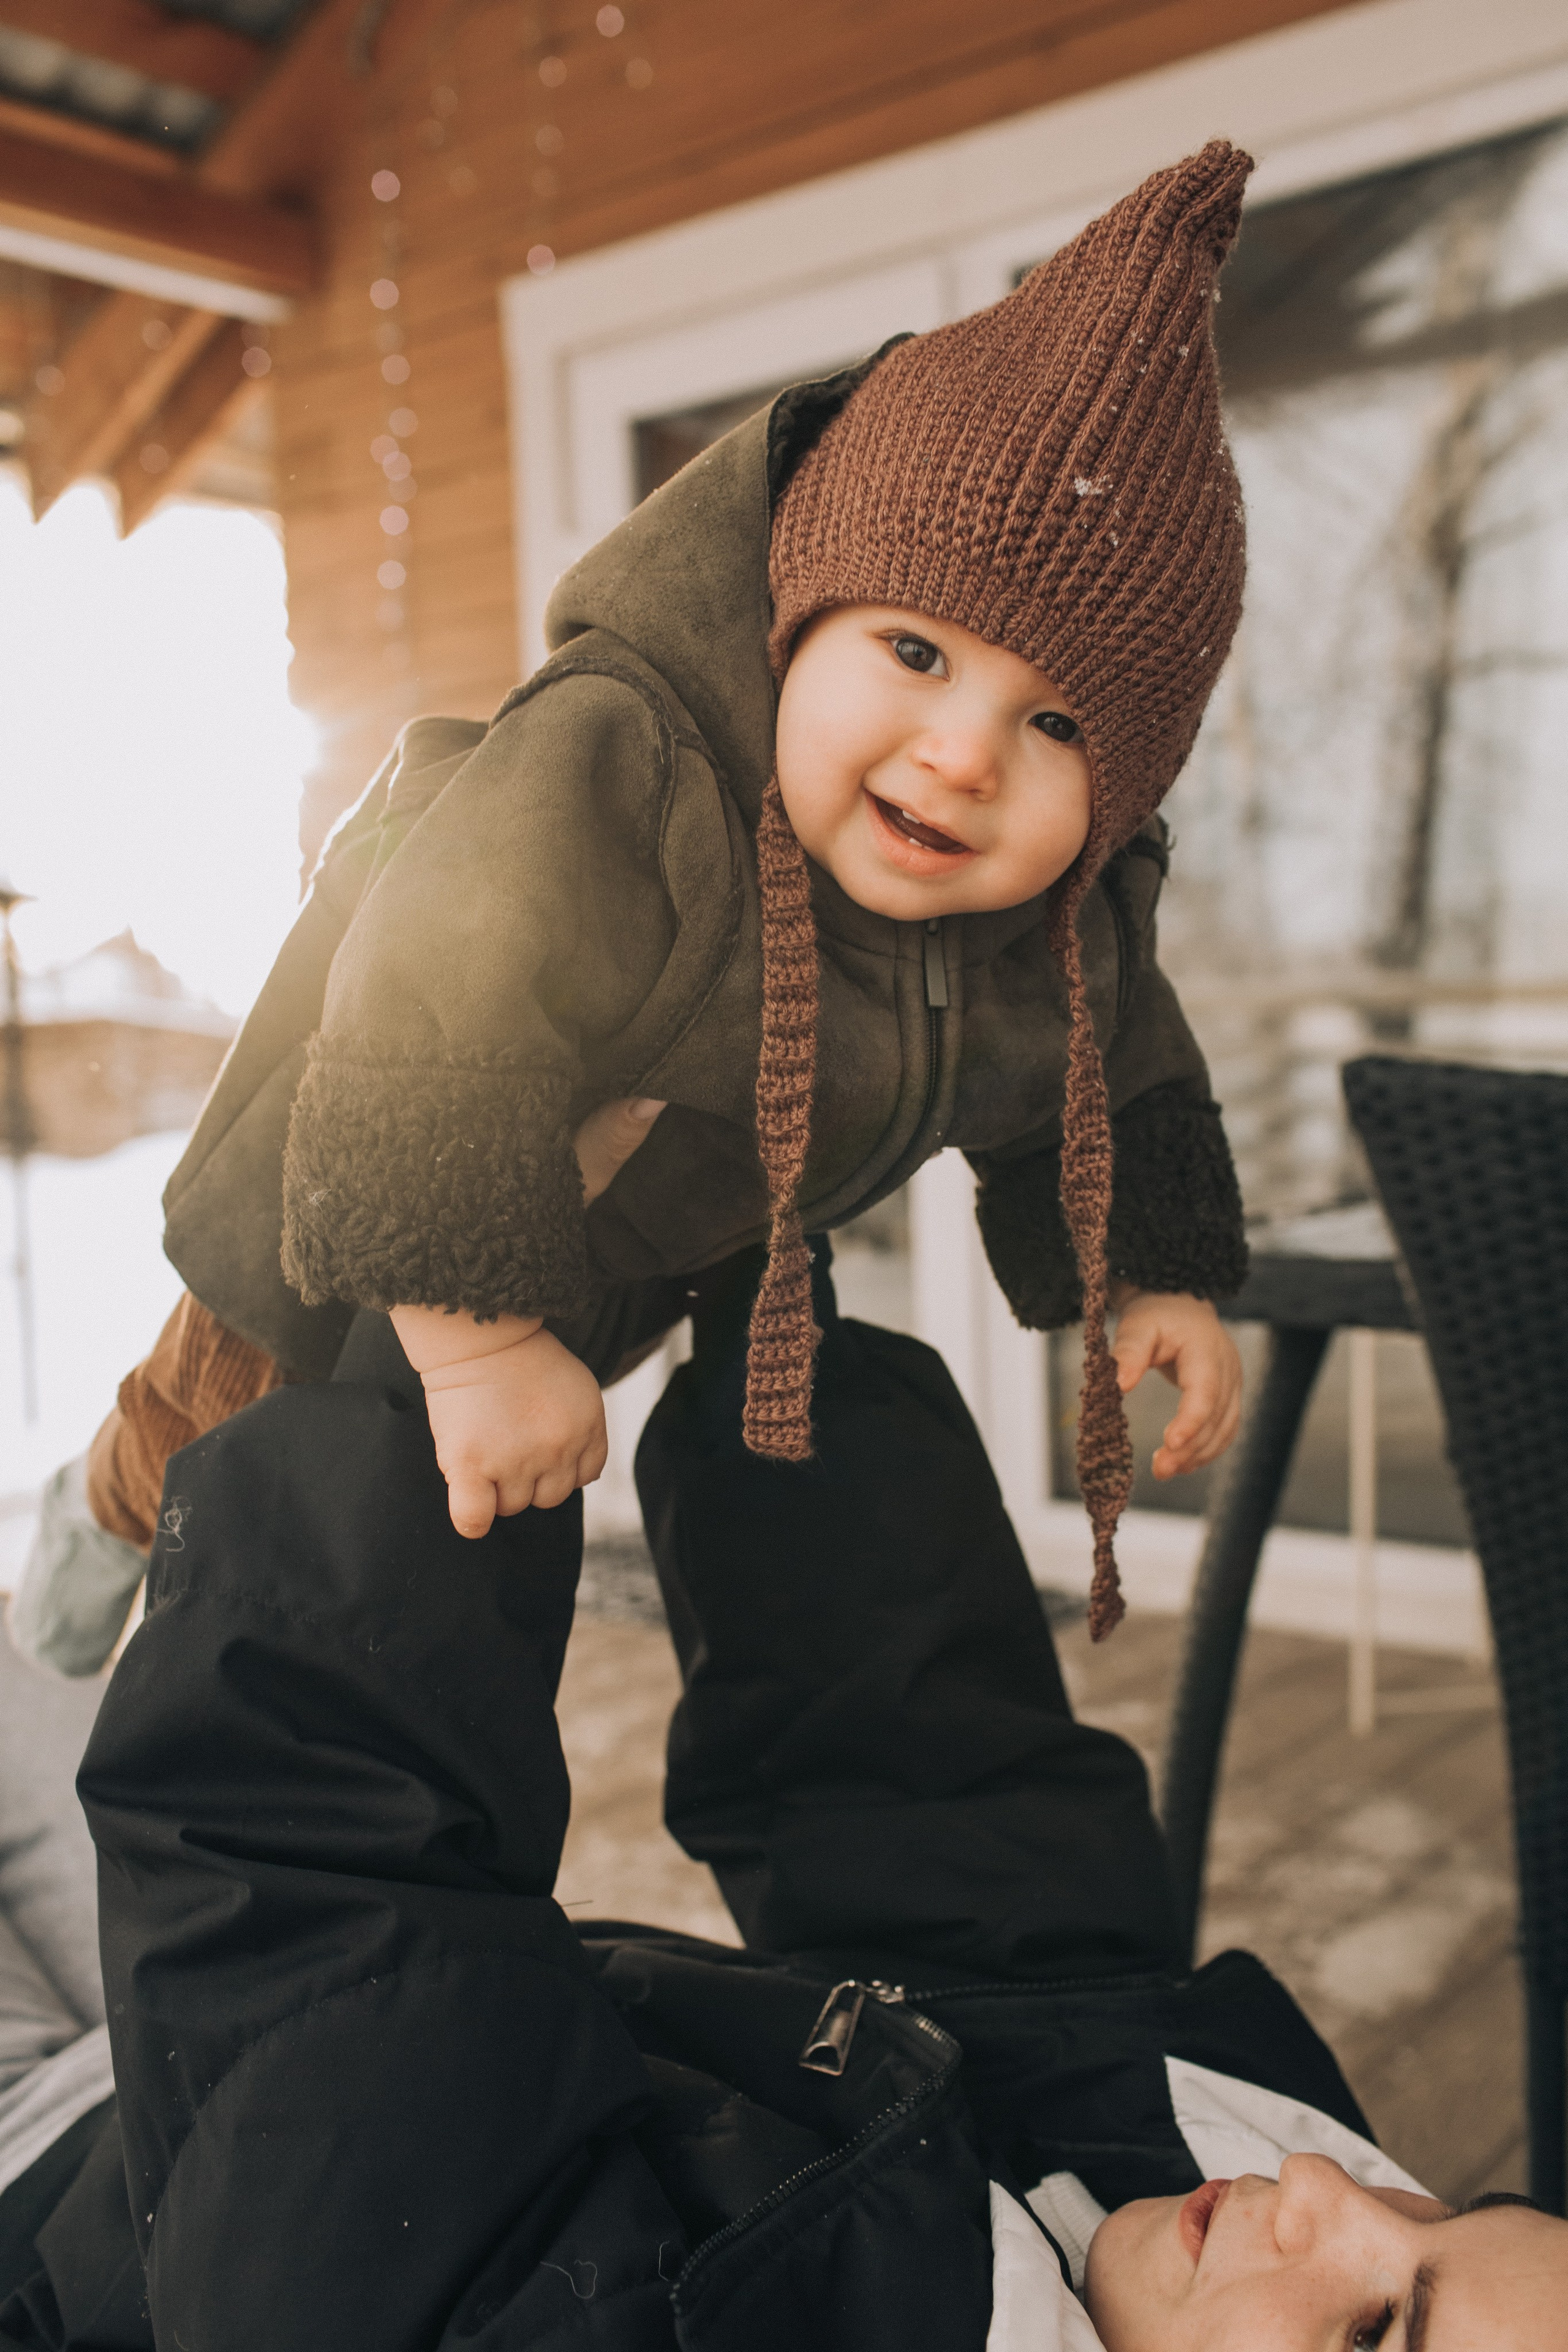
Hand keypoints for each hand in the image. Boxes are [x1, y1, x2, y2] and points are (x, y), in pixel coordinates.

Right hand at [387, 1095, 663, 1536]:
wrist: (450, 1306)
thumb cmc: (509, 1277)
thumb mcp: (573, 1244)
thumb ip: (613, 1180)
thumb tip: (651, 1110)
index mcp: (588, 1413)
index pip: (585, 1468)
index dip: (560, 1446)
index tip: (531, 1409)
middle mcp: (559, 1440)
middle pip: (550, 1491)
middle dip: (528, 1462)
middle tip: (502, 1416)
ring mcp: (515, 1457)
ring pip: (517, 1501)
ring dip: (499, 1478)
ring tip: (482, 1428)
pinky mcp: (465, 1463)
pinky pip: (473, 1515)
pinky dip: (471, 1512)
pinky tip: (468, 1495)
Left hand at [1109, 1289, 1241, 1479]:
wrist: (1180, 1307)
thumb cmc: (1157, 1316)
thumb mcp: (1137, 1326)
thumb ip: (1129, 1353)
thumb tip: (1119, 1386)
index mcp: (1206, 1349)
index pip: (1205, 1390)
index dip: (1191, 1420)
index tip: (1171, 1444)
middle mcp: (1228, 1369)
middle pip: (1217, 1416)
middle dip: (1190, 1447)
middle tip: (1160, 1469)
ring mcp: (1233, 1384)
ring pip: (1225, 1429)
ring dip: (1198, 1454)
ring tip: (1165, 1470)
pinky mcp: (1229, 1397)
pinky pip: (1224, 1430)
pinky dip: (1206, 1450)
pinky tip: (1182, 1464)